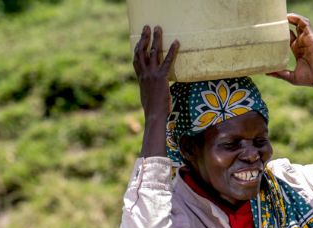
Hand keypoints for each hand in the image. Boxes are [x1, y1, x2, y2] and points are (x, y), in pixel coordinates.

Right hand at [133, 26, 178, 156]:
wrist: (154, 116)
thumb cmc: (152, 112)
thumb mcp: (148, 99)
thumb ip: (149, 92)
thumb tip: (152, 94)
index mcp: (140, 79)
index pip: (136, 61)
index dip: (137, 50)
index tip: (138, 42)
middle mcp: (144, 74)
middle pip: (141, 52)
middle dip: (144, 38)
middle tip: (146, 28)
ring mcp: (152, 75)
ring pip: (153, 52)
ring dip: (156, 39)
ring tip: (158, 28)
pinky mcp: (161, 77)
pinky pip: (167, 61)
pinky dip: (172, 51)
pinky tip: (176, 43)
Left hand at [267, 14, 312, 107]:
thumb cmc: (309, 79)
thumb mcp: (291, 77)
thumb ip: (279, 73)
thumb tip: (266, 73)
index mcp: (297, 50)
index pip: (287, 38)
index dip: (280, 34)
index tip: (270, 32)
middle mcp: (301, 43)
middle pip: (291, 28)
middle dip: (283, 24)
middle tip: (272, 22)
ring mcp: (306, 39)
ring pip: (298, 23)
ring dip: (291, 18)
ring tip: (280, 16)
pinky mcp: (310, 36)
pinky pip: (304, 23)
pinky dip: (297, 18)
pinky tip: (289, 17)